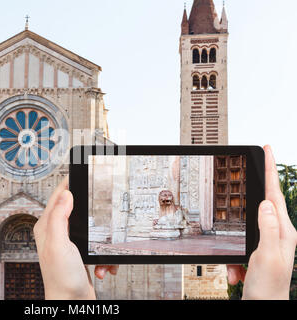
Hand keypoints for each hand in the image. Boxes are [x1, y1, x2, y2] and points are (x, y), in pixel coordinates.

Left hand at [34, 177, 117, 299]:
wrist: (72, 303)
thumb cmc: (61, 279)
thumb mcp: (59, 244)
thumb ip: (59, 218)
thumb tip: (65, 194)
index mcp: (47, 227)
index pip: (57, 197)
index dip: (69, 183)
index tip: (81, 172)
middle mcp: (56, 233)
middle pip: (76, 210)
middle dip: (92, 215)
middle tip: (103, 210)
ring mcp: (68, 244)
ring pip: (91, 229)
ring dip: (101, 241)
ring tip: (101, 254)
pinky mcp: (80, 254)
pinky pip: (97, 246)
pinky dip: (103, 256)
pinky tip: (103, 266)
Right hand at [227, 145, 296, 299]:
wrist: (265, 307)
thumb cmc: (269, 287)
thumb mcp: (266, 256)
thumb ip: (267, 228)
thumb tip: (265, 203)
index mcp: (283, 230)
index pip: (275, 193)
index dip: (270, 169)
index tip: (268, 150)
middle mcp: (278, 233)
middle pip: (261, 205)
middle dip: (248, 202)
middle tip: (248, 179)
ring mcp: (268, 242)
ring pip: (245, 229)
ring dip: (236, 248)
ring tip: (238, 270)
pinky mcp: (258, 252)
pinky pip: (239, 247)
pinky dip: (234, 262)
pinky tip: (237, 275)